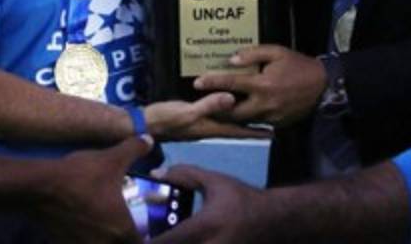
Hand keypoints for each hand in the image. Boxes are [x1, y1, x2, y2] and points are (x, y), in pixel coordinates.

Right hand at [36, 136, 152, 243]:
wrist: (40, 187)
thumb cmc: (82, 176)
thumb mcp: (112, 158)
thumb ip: (134, 149)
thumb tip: (148, 140)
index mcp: (121, 230)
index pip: (139, 242)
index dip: (139, 233)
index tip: (136, 223)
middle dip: (119, 235)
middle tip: (117, 220)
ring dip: (99, 237)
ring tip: (97, 221)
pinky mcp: (62, 243)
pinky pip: (77, 243)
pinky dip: (79, 236)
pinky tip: (77, 222)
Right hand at [144, 92, 267, 141]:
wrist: (145, 124)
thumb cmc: (165, 119)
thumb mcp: (187, 112)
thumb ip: (209, 105)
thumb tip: (232, 98)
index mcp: (212, 128)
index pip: (239, 131)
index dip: (255, 132)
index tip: (273, 132)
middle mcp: (210, 127)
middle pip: (236, 127)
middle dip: (253, 125)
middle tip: (270, 121)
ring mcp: (201, 123)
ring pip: (227, 121)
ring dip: (241, 117)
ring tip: (254, 112)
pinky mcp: (193, 117)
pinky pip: (215, 115)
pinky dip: (225, 110)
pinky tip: (226, 103)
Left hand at [152, 165, 271, 243]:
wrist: (274, 220)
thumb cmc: (240, 199)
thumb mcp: (214, 182)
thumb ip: (185, 176)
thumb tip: (155, 174)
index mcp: (205, 225)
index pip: (169, 241)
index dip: (149, 243)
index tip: (136, 239)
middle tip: (146, 240)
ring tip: (169, 240)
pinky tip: (183, 243)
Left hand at [193, 45, 325, 126]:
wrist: (323, 86)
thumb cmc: (298, 65)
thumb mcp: (277, 52)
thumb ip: (253, 55)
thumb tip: (232, 60)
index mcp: (262, 84)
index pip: (231, 83)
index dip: (212, 82)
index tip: (197, 82)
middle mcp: (264, 104)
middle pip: (232, 112)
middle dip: (216, 109)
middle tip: (202, 104)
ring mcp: (270, 117)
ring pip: (243, 120)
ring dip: (230, 116)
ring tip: (216, 110)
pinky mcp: (277, 124)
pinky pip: (256, 122)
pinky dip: (247, 118)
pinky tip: (239, 113)